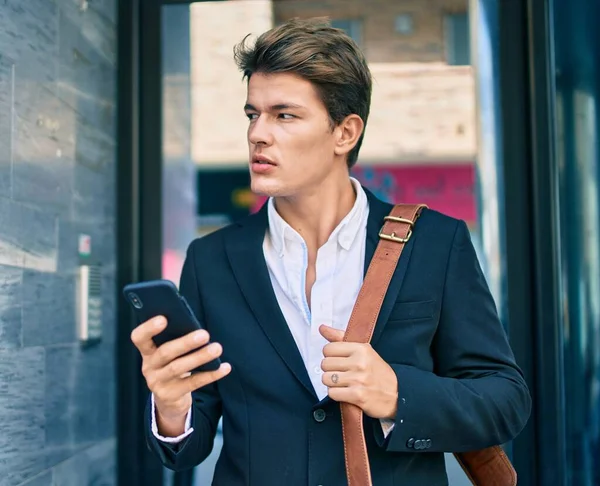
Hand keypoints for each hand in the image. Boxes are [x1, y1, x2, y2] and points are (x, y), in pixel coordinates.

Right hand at [130, 316, 230, 434]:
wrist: (169, 398)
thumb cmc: (173, 363)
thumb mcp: (169, 353)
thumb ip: (175, 339)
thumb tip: (195, 326)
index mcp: (147, 351)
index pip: (139, 337)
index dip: (149, 328)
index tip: (163, 318)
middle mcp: (149, 366)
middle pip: (165, 352)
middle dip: (185, 342)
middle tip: (205, 334)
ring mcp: (157, 382)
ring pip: (178, 368)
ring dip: (199, 357)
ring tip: (217, 348)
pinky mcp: (170, 395)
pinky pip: (192, 384)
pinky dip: (210, 375)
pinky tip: (225, 367)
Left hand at [319, 325, 397, 419]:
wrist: (397, 394)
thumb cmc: (378, 371)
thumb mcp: (364, 350)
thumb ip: (341, 338)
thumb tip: (322, 328)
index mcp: (361, 348)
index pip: (328, 349)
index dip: (330, 356)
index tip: (339, 360)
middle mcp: (359, 362)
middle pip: (325, 364)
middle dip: (330, 370)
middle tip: (342, 373)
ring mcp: (358, 379)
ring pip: (326, 379)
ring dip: (332, 383)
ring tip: (343, 383)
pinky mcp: (357, 396)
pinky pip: (332, 393)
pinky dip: (336, 394)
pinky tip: (345, 392)